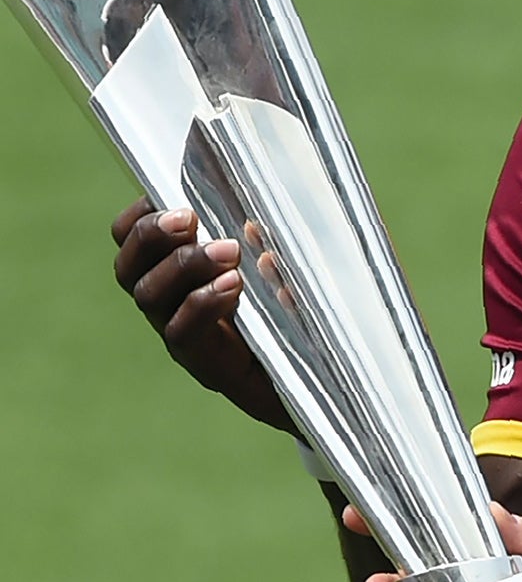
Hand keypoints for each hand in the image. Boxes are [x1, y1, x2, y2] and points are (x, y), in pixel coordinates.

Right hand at [110, 199, 292, 431]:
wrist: (332, 385)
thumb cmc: (310, 314)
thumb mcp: (292, 267)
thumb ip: (272, 243)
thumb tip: (256, 224)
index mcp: (183, 275)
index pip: (133, 242)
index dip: (140, 217)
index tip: (172, 196)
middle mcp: (173, 308)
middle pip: (129, 269)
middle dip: (152, 236)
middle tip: (189, 218)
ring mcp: (187, 340)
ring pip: (150, 297)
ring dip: (183, 265)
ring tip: (228, 250)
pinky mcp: (211, 368)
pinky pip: (182, 334)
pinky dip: (203, 303)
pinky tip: (233, 284)